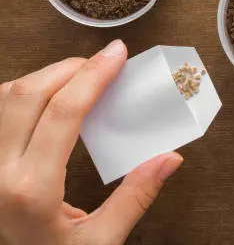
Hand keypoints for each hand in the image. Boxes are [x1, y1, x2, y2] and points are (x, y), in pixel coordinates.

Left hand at [0, 40, 182, 244]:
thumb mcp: (100, 242)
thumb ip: (135, 198)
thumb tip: (168, 159)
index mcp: (31, 190)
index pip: (63, 113)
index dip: (93, 76)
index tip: (116, 56)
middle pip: (28, 93)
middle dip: (70, 67)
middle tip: (104, 61)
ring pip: (6, 96)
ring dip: (46, 76)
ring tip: (81, 73)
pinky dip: (27, 91)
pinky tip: (51, 93)